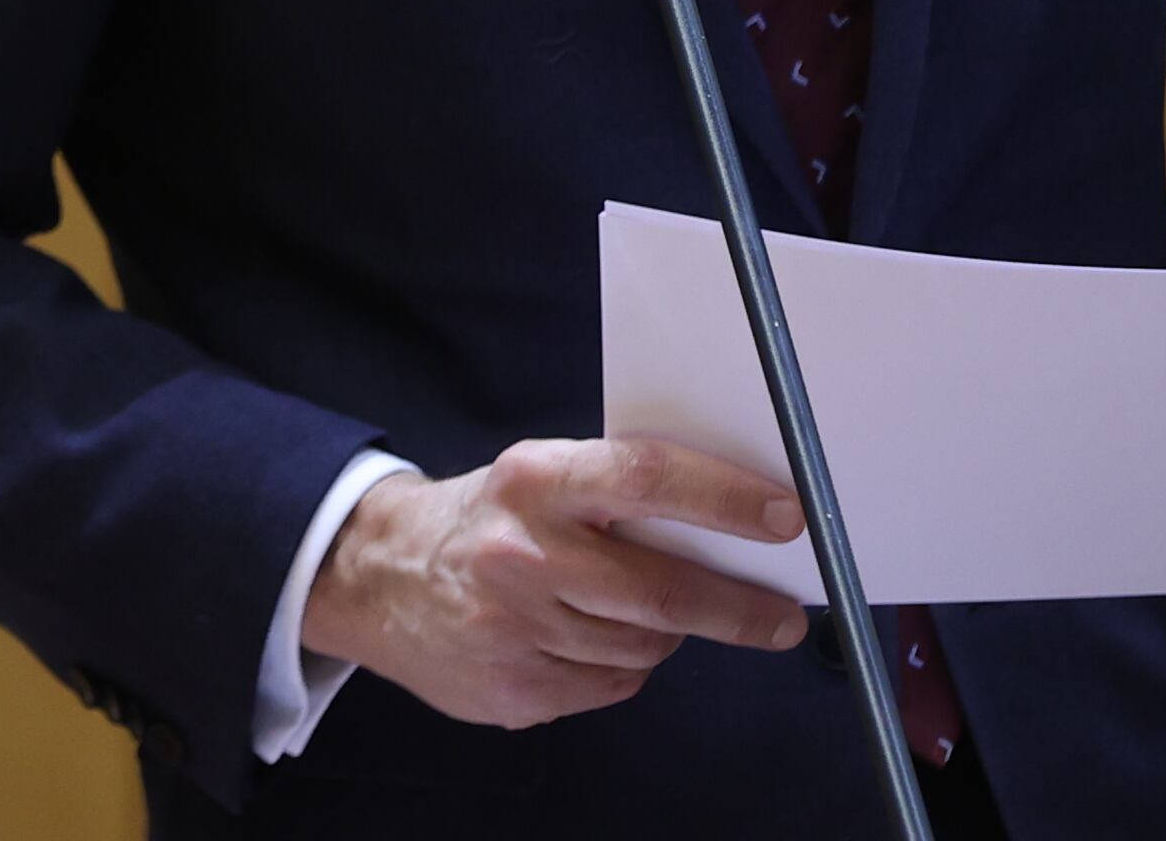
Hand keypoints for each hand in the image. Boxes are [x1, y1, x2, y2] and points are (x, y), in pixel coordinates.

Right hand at [297, 438, 812, 730]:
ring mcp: (513, 628)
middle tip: (782, 618)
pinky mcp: (511, 690)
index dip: (726, 499)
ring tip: (648, 612)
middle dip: (737, 609)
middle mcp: (522, 553)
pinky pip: (611, 685)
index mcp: (537, 480)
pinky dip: (627, 665)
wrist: (380, 579)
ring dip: (669, 633)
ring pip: (644, 645)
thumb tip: (733, 521)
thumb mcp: (540, 476)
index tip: (785, 517)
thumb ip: (618, 493)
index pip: (649, 478)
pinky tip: (596, 641)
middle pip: (660, 589)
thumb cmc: (488, 519)